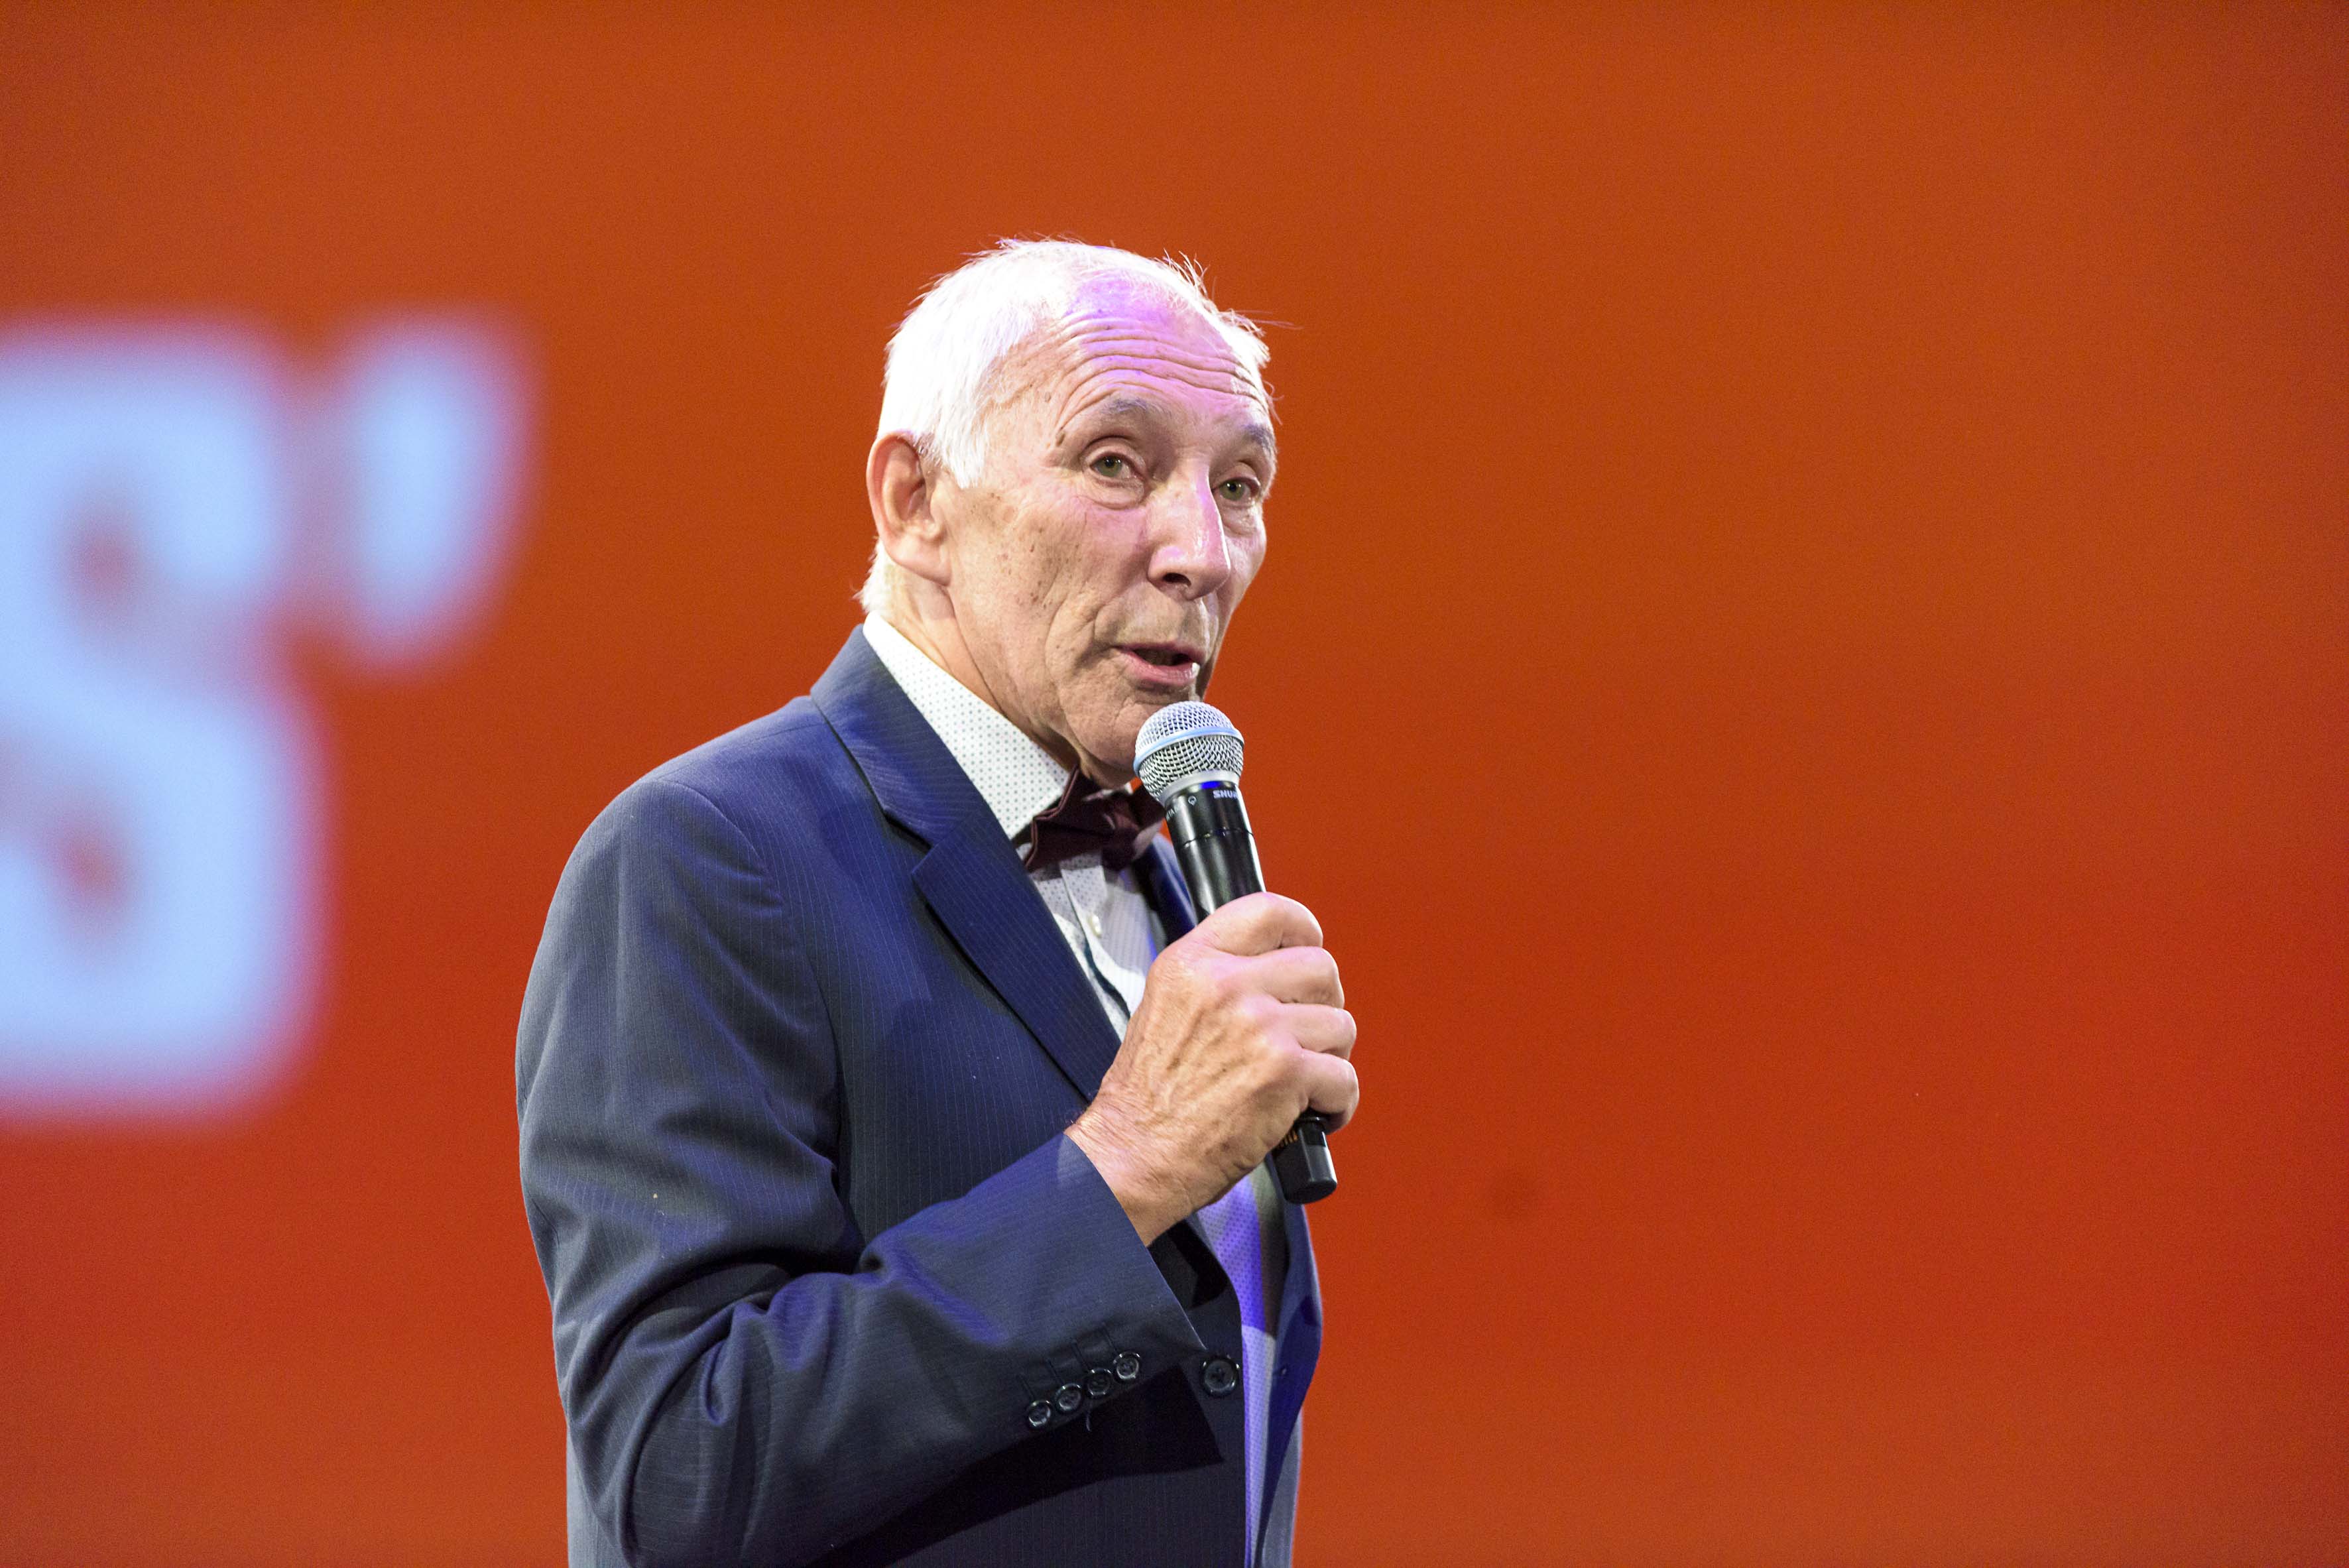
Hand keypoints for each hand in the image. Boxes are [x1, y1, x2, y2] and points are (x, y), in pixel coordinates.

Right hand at [1067, 892, 1357, 1243]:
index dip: (1302, 929)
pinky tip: (1312, 1114)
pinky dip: (1337, 1104)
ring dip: (1330, 1058)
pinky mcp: (1285, 1072)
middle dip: (1323, 1005)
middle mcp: (1227, 986)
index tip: (1308, 947)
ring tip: (1302, 1082)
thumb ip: (1214, 980)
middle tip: (1305, 1035)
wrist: (1134, 1156)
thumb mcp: (1164, 1008)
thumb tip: (1272, 971)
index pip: (1268, 910)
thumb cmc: (1147, 1099)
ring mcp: (1260, 1027)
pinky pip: (1345, 1077)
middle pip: (1320, 967)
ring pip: (1340, 1024)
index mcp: (1193, 964)